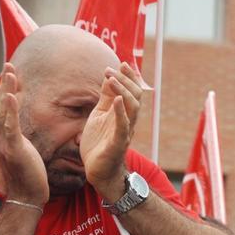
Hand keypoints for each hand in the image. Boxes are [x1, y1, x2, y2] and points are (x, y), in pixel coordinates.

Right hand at [0, 64, 47, 204]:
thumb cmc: (30, 174)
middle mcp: (1, 135)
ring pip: (3, 111)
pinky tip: (10, 96)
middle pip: (1, 104)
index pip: (5, 107)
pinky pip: (10, 125)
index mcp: (6, 135)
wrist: (26, 195)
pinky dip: (9, 109)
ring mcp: (5, 141)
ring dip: (6, 90)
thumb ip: (22, 138)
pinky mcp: (12, 148)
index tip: (9, 72)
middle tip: (8, 65)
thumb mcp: (26, 150)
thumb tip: (25, 130)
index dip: (6, 89)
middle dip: (5, 84)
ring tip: (9, 73)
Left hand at [82, 63, 142, 195]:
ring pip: (132, 107)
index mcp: (123, 113)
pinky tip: (117, 99)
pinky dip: (121, 111)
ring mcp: (124, 131)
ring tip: (111, 79)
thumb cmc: (99, 143)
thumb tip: (108, 77)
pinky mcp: (118, 142)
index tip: (123, 63)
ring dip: (123, 91)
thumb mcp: (99, 115)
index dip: (129, 77)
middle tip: (113, 68)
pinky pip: (123, 125)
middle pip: (135, 96)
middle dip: (126, 80)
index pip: (131, 91)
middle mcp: (128, 120)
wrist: (99, 170)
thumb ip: (105, 98)